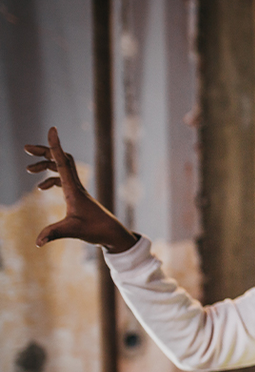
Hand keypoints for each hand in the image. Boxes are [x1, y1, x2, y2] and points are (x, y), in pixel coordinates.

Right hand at [25, 127, 137, 252]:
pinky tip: (41, 188)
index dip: (56, 146)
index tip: (52, 129)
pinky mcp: (77, 196)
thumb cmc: (95, 230)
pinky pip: (63, 179)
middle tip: (26, 148)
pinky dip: (51, 178)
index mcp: (74, 189)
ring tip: (28, 169)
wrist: (111, 234)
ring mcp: (77, 190)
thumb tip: (38, 242)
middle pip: (61, 159)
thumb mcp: (72, 231)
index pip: (64, 162)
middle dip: (45, 151)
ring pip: (62, 168)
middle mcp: (76, 185)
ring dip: (45, 165)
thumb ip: (54, 233)